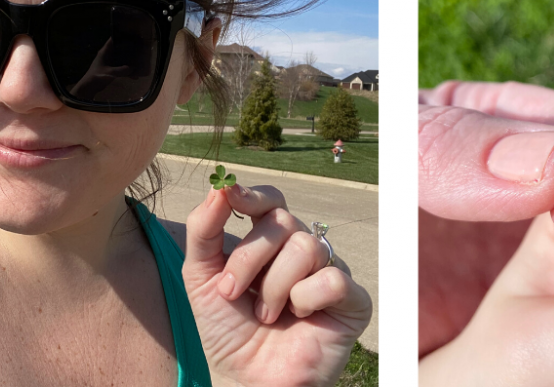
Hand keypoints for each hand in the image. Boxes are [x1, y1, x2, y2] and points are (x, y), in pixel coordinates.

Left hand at [182, 182, 372, 386]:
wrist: (247, 381)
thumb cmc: (227, 331)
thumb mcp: (200, 279)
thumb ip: (204, 231)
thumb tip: (219, 186)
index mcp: (270, 242)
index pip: (271, 201)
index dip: (254, 194)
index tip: (230, 193)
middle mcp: (302, 251)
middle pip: (282, 221)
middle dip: (248, 258)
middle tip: (231, 293)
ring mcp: (329, 272)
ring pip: (306, 247)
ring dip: (274, 287)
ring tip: (266, 315)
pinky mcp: (353, 300)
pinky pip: (332, 278)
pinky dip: (306, 300)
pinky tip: (301, 318)